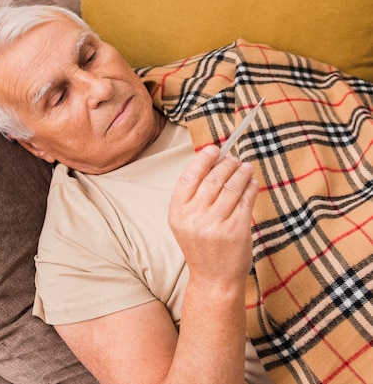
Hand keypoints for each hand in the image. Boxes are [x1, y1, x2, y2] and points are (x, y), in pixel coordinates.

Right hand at [169, 145, 258, 285]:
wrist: (213, 279)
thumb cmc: (202, 246)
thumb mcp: (187, 222)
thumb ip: (194, 196)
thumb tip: (211, 162)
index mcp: (177, 213)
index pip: (189, 177)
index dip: (202, 159)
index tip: (214, 148)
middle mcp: (194, 218)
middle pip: (213, 179)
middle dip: (227, 164)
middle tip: (235, 159)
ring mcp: (215, 224)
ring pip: (232, 187)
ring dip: (242, 173)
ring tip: (246, 168)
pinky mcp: (236, 230)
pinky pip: (246, 200)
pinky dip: (251, 188)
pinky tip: (252, 184)